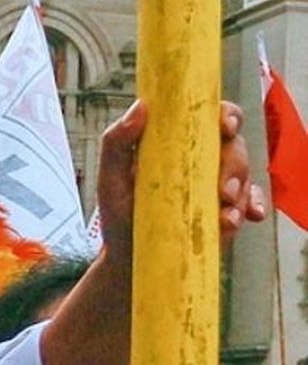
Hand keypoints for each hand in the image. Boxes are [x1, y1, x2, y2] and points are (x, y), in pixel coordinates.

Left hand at [95, 100, 263, 255]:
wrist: (129, 257)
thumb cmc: (119, 213)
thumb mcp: (111, 179)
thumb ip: (116, 143)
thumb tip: (140, 107)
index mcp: (177, 143)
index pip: (209, 117)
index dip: (225, 115)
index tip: (224, 126)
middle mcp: (202, 159)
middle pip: (234, 146)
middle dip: (234, 164)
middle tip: (222, 189)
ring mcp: (218, 185)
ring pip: (245, 175)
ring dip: (240, 191)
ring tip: (224, 213)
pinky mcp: (227, 210)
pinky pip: (251, 202)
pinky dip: (253, 207)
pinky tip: (246, 217)